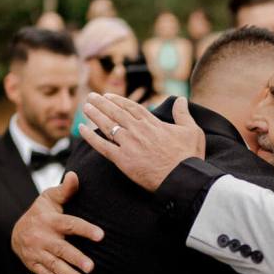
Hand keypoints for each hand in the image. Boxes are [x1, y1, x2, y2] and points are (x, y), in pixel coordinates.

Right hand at [11, 172, 104, 273]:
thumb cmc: (40, 212)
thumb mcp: (49, 198)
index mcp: (50, 220)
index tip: (101, 235)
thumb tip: (76, 175)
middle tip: (91, 267)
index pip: (70, 224)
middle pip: (61, 248)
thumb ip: (65, 190)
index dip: (85, 229)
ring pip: (53, 264)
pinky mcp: (33, 263)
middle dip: (76, 258)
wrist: (15, 230)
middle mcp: (43, 237)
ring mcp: (37, 252)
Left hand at [79, 94, 203, 191]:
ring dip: (94, 114)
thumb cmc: (189, 157)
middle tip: (91, 97)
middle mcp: (138, 130)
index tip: (109, 97)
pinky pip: (102, 146)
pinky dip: (90, 137)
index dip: (119, 101)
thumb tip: (182, 99)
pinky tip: (81, 129)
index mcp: (153, 123)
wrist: (182, 177)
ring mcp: (129, 144)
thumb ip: (183, 114)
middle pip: (116, 112)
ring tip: (85, 107)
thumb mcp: (192, 131)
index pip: (132, 108)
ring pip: (107, 125)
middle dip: (102, 103)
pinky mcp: (122, 160)